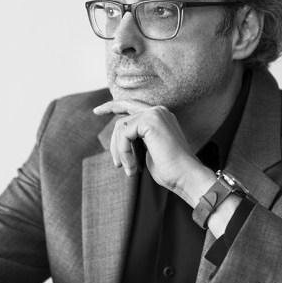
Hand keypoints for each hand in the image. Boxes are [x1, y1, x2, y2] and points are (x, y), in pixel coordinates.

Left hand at [93, 100, 214, 204]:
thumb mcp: (148, 152)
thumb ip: (136, 140)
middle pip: (123, 115)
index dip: (114, 106)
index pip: (133, 106)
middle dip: (109, 117)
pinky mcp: (150, 121)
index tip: (98, 111)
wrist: (185, 176)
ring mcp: (155, 114)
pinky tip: (132, 167)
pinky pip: (124, 135)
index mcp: (160, 117)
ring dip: (119, 151)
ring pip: (121, 127)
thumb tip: (119, 139)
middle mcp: (158, 111)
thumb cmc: (170, 170)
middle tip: (96, 117)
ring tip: (127, 168)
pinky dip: (123, 153)